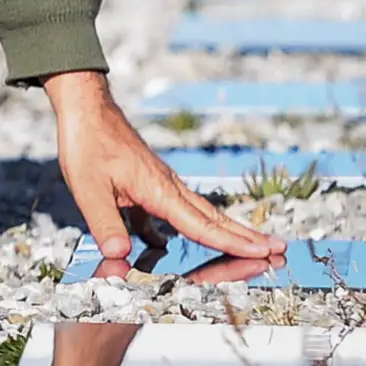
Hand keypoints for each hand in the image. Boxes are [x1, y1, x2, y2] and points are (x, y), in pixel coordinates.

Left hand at [42, 70, 285, 275]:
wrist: (87, 108)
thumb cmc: (87, 144)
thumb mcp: (88, 189)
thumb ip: (105, 224)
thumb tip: (119, 257)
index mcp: (159, 191)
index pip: (202, 224)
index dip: (232, 243)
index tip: (263, 252)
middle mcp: (169, 187)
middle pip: (214, 218)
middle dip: (245, 236)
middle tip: (278, 249)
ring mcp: (162, 184)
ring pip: (201, 213)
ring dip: (227, 231)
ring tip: (251, 244)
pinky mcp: (150, 182)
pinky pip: (177, 210)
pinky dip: (189, 225)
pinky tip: (177, 240)